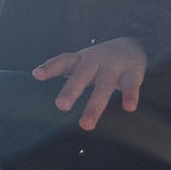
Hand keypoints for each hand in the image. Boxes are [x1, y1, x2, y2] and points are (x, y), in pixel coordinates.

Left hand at [32, 36, 147, 130]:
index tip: (37, 74)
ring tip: (86, 124)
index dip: (51, 67)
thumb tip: (44, 91)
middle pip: (82, 74)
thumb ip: (65, 74)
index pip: (64, 61)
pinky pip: (131, 85)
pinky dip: (130, 95)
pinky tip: (128, 107)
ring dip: (95, 104)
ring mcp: (114, 66)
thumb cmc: (100, 61)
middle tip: (61, 105)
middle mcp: (96, 61)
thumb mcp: (81, 63)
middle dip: (71, 89)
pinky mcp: (133, 72)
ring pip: (105, 84)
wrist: (132, 45)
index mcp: (81, 59)